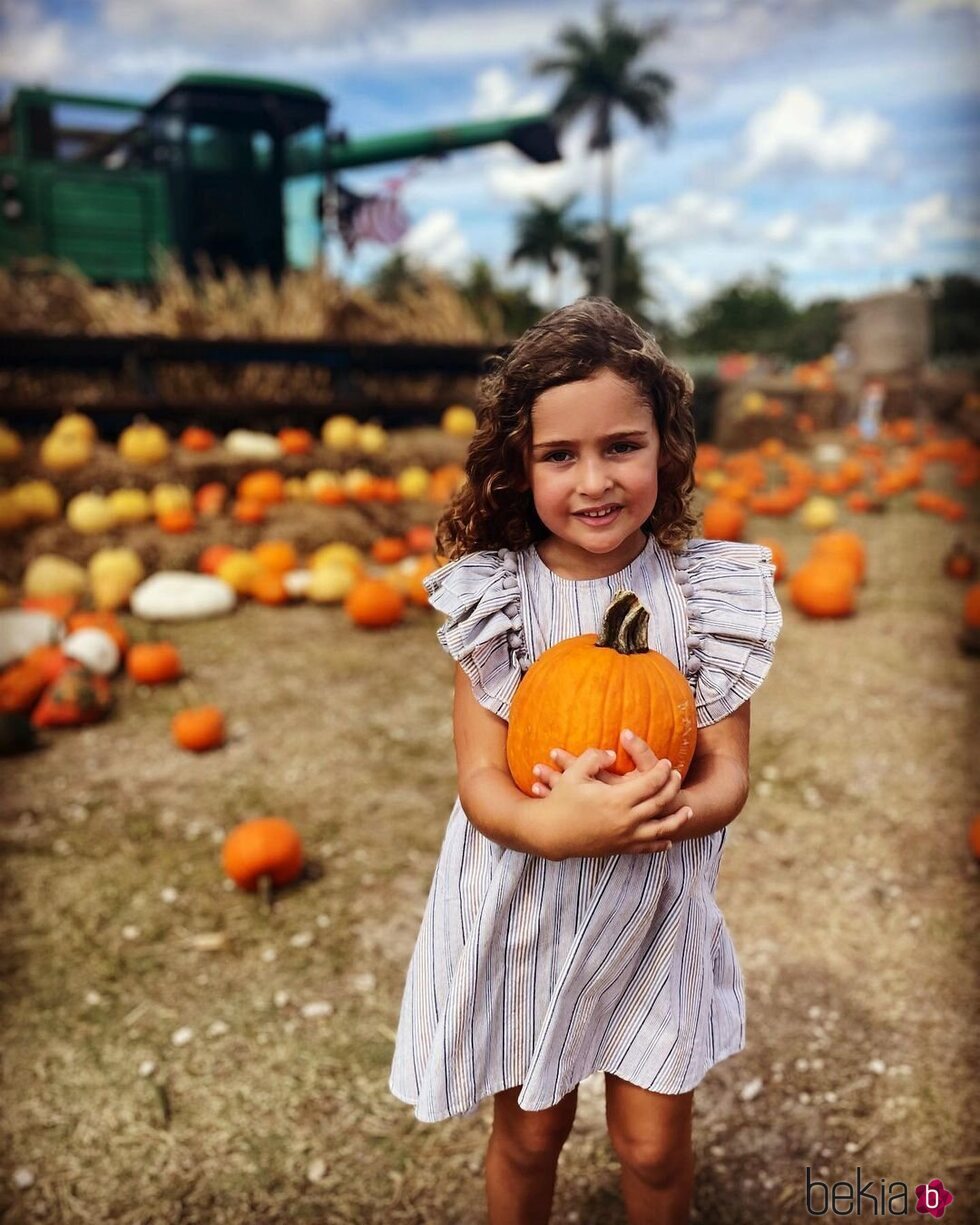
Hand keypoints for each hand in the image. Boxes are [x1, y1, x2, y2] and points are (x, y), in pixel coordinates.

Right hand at [527, 735, 693, 860]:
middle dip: (671, 788)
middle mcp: (626, 820)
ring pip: (661, 830)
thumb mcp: (574, 773)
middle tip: (676, 776)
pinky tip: (669, 838)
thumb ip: (594, 757)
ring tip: (688, 811)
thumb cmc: (561, 800)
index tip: (666, 763)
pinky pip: (647, 847)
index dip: (661, 771)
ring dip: (677, 820)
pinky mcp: (620, 849)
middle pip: (660, 803)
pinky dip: (661, 843)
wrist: (550, 834)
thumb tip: (613, 753)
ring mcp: (625, 837)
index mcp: (617, 800)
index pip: (650, 783)